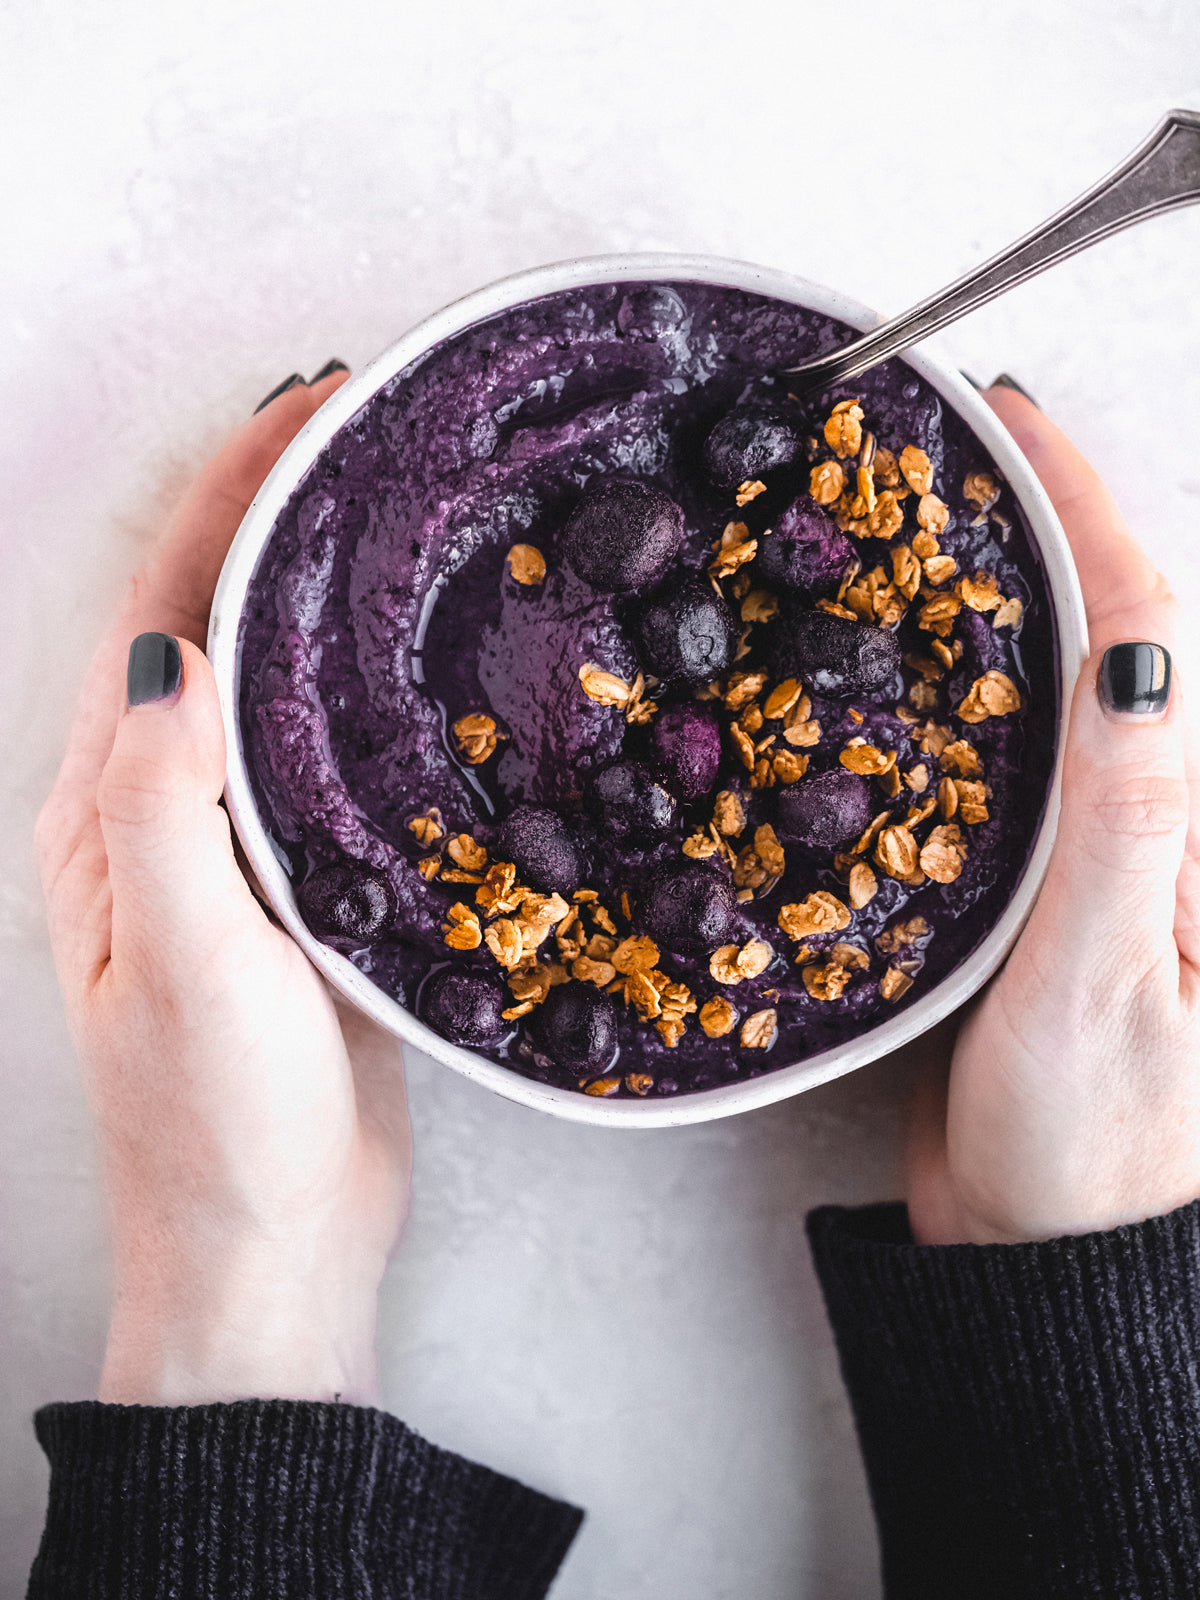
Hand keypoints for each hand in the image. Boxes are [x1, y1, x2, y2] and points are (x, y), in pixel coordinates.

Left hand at [36, 370, 411, 1404]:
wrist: (270, 1247)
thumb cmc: (216, 1122)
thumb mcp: (183, 959)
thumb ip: (165, 803)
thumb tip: (171, 641)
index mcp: (111, 804)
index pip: (163, 605)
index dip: (230, 494)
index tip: (313, 408)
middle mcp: (164, 805)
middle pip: (215, 617)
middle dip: (281, 512)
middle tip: (376, 433)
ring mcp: (236, 843)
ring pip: (278, 678)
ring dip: (328, 586)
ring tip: (409, 512)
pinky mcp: (305, 884)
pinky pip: (331, 752)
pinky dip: (370, 682)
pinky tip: (428, 658)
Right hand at [907, 387, 1197, 1245]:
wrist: (1042, 1249)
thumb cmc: (1092, 1145)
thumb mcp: (1104, 985)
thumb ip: (1123, 822)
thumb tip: (1129, 651)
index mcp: (1196, 830)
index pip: (1152, 633)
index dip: (1086, 515)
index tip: (1015, 425)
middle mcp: (1159, 821)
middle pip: (1114, 638)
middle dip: (1052, 525)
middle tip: (966, 441)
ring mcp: (1097, 851)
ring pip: (1057, 691)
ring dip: (1007, 592)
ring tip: (936, 514)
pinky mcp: (1035, 887)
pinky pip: (1007, 762)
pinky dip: (969, 689)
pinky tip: (920, 658)